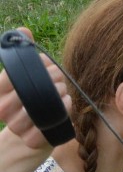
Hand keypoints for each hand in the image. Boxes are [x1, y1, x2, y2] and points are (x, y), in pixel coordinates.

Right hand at [0, 28, 69, 149]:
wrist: (28, 141)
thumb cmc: (28, 104)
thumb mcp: (21, 81)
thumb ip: (23, 57)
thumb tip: (24, 30)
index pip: (13, 76)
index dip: (36, 68)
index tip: (47, 64)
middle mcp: (4, 111)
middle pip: (32, 89)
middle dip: (52, 79)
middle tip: (59, 77)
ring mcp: (18, 127)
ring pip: (45, 106)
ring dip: (60, 94)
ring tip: (63, 90)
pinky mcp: (34, 141)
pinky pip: (54, 123)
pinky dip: (65, 110)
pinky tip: (67, 103)